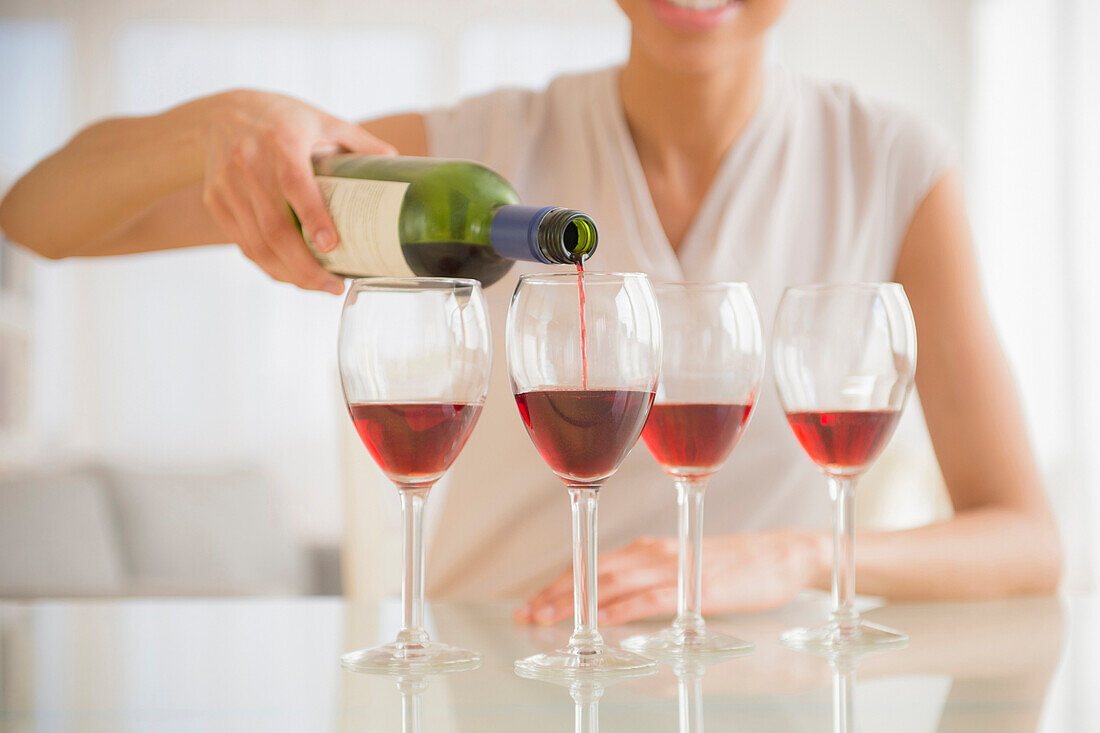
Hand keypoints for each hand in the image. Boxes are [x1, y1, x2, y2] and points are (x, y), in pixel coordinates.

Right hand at [200, 90, 395, 292]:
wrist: (216, 114)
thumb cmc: (279, 117)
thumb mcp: (320, 119)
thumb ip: (358, 142)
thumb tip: (397, 163)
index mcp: (280, 141)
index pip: (294, 183)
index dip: (312, 217)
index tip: (331, 247)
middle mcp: (248, 164)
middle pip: (274, 227)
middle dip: (305, 266)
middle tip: (335, 286)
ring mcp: (227, 187)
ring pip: (256, 244)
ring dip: (289, 274)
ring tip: (321, 287)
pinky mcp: (215, 203)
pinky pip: (243, 245)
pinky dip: (270, 266)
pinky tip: (293, 276)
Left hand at [515, 530, 825, 625]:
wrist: (782, 555)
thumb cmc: (733, 564)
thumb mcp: (681, 566)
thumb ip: (648, 577)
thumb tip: (615, 600)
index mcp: (648, 549)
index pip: (592, 564)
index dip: (559, 582)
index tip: (531, 602)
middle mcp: (654, 553)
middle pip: (594, 573)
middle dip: (556, 595)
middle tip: (526, 614)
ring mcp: (674, 569)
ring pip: (613, 584)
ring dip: (577, 602)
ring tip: (548, 620)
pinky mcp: (695, 588)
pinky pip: (650, 599)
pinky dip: (621, 610)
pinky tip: (601, 622)